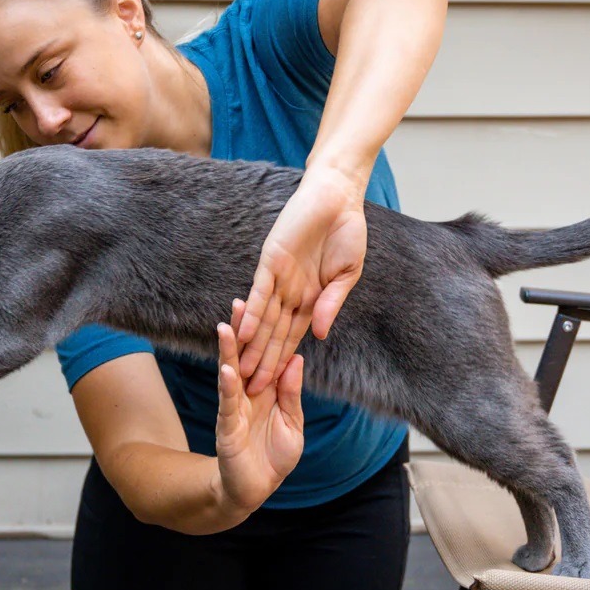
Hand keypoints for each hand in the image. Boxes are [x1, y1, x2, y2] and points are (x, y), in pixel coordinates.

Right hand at [214, 299, 304, 514]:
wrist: (255, 490)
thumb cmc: (274, 457)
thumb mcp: (293, 422)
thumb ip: (291, 393)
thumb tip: (295, 359)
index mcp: (266, 391)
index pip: (264, 356)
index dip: (263, 333)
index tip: (264, 306)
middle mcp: (248, 394)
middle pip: (244, 357)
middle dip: (240, 331)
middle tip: (237, 303)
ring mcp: (235, 408)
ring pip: (230, 374)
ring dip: (228, 351)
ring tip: (224, 327)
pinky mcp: (228, 426)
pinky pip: (228, 402)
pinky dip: (228, 385)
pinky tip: (226, 368)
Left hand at [237, 168, 366, 393]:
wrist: (337, 196)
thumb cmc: (347, 232)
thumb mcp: (347, 274)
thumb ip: (331, 303)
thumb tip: (320, 335)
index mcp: (310, 297)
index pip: (293, 337)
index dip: (283, 362)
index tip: (275, 389)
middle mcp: (290, 292)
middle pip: (273, 335)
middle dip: (263, 363)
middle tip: (251, 393)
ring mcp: (279, 277)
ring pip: (262, 319)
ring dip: (252, 345)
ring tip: (241, 371)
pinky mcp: (271, 261)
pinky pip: (259, 291)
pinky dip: (252, 311)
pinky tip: (245, 332)